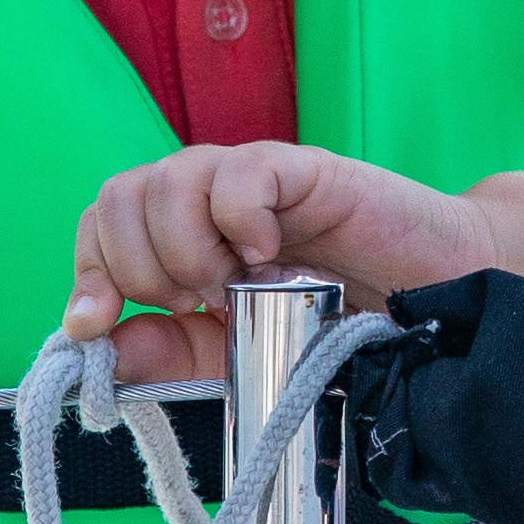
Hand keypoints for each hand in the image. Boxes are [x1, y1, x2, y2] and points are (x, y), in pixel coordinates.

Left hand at [64, 143, 496, 384]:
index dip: (89, 270)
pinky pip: (240, 175)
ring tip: (233, 286)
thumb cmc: (335, 322)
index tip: (96, 324)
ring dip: (186, 249)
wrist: (435, 299)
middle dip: (140, 266)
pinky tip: (270, 256)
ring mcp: (252, 179)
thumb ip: (169, 353)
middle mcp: (206, 197)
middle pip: (120, 195)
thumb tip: (94, 349)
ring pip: (169, 180)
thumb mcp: (237, 353)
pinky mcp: (303, 170)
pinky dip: (241, 220)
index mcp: (180, 235)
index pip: (102, 223)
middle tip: (194, 306)